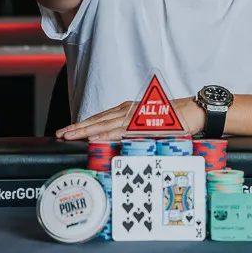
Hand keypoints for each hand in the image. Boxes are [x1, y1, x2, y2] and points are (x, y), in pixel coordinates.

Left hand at [56, 97, 205, 140]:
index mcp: (126, 112)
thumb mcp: (147, 124)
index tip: (67, 131)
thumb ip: (132, 130)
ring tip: (69, 135)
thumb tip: (118, 140)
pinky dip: (104, 133)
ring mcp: (133, 117)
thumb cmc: (171, 120)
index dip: (82, 125)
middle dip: (77, 128)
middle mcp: (127, 112)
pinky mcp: (142, 124)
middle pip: (97, 121)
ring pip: (104, 124)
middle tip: (59, 134)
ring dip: (85, 130)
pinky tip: (93, 137)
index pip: (99, 119)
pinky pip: (119, 131)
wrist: (192, 113)